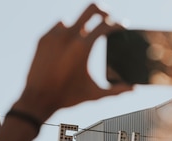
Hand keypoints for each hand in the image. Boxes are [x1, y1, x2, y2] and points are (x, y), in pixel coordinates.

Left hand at [14, 3, 131, 120]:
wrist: (38, 99)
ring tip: (84, 38)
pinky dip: (66, 32)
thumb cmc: (68, 97)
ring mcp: (54, 35)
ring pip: (73, 21)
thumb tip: (133, 89)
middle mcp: (69, 37)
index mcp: (83, 47)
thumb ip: (116, 90)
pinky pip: (58, 27)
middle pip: (91, 9)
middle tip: (108, 16)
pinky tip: (69, 43)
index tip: (121, 26)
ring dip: (81, 27)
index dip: (117, 24)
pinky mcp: (43, 38)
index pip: (105, 25)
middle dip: (102, 10)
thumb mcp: (95, 94)